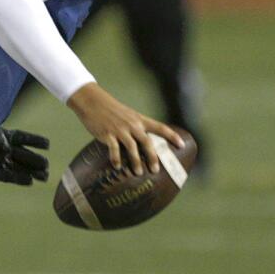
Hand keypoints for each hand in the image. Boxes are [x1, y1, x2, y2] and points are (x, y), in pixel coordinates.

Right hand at [66, 83, 184, 174]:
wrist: (92, 101)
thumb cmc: (109, 109)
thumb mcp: (126, 114)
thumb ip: (134, 126)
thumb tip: (139, 143)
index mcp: (139, 119)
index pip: (160, 127)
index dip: (172, 136)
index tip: (182, 145)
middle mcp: (132, 125)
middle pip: (147, 142)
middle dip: (153, 157)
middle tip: (155, 170)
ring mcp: (119, 130)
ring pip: (132, 148)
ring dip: (136, 162)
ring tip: (138, 172)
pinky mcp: (107, 134)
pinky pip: (114, 149)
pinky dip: (116, 159)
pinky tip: (117, 166)